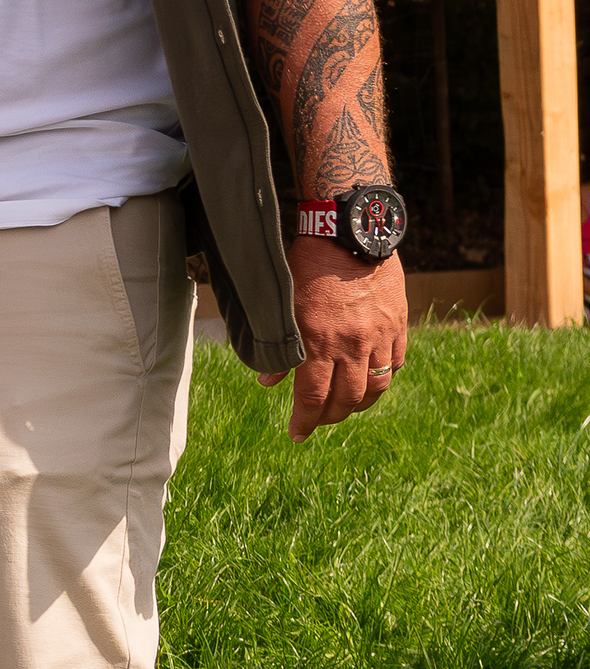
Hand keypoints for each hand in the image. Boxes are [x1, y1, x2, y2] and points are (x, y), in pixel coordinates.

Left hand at [266, 238, 404, 439]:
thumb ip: (278, 344)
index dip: (304, 421)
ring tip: (346, 407)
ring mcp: (380, 335)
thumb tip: (269, 381)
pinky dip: (384, 376)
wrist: (351, 233)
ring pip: (377, 386)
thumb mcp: (282, 304)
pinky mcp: (399, 324)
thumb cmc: (308, 265)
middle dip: (331, 416)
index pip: (313, 397)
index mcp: (318, 342)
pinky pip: (396, 361)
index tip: (296, 434)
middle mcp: (352, 344)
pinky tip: (371, 378)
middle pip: (347, 398)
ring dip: (360, 403)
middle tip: (319, 421)